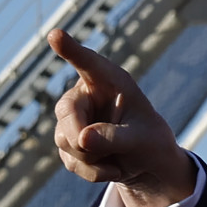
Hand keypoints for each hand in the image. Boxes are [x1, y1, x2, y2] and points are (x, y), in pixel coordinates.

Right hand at [47, 32, 190, 206]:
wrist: (147, 163)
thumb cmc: (151, 141)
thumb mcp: (144, 140)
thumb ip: (116, 137)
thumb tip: (82, 140)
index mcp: (109, 81)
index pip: (88, 63)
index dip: (71, 50)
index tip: (56, 35)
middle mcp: (86, 94)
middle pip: (66, 112)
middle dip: (81, 139)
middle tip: (101, 156)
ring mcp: (73, 118)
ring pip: (65, 140)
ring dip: (93, 159)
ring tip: (119, 158)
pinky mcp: (68, 141)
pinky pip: (70, 160)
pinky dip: (92, 172)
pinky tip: (112, 168)